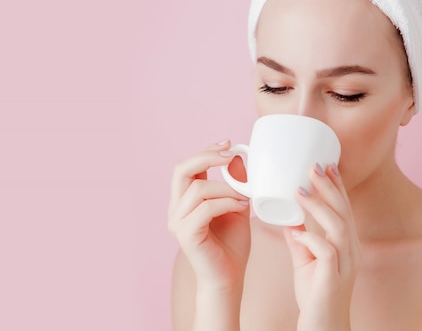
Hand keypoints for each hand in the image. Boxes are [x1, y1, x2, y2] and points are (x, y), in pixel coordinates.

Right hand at [168, 140, 250, 290]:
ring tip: (246, 196)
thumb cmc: (232, 245)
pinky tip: (242, 208)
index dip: (206, 151)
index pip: (188, 167)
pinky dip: (227, 203)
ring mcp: (177, 222)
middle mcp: (175, 209)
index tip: (229, 143)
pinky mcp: (186, 234)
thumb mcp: (237, 207)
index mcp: (184, 200)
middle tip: (230, 155)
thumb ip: (235, 184)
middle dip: (207, 157)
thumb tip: (237, 157)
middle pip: (181, 169)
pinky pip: (206, 208)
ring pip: (198, 189)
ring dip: (227, 188)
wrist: (229, 278)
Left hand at [283, 163, 360, 330]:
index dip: (336, 185)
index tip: (325, 163)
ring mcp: (345, 264)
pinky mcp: (334, 278)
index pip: (343, 208)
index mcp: (345, 243)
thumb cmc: (315, 293)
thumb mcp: (305, 259)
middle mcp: (350, 250)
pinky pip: (327, 253)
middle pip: (344, 211)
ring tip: (300, 191)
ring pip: (339, 227)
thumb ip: (299, 238)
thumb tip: (288, 215)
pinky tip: (298, 231)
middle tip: (313, 166)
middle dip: (329, 187)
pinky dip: (312, 238)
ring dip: (319, 207)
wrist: (323, 327)